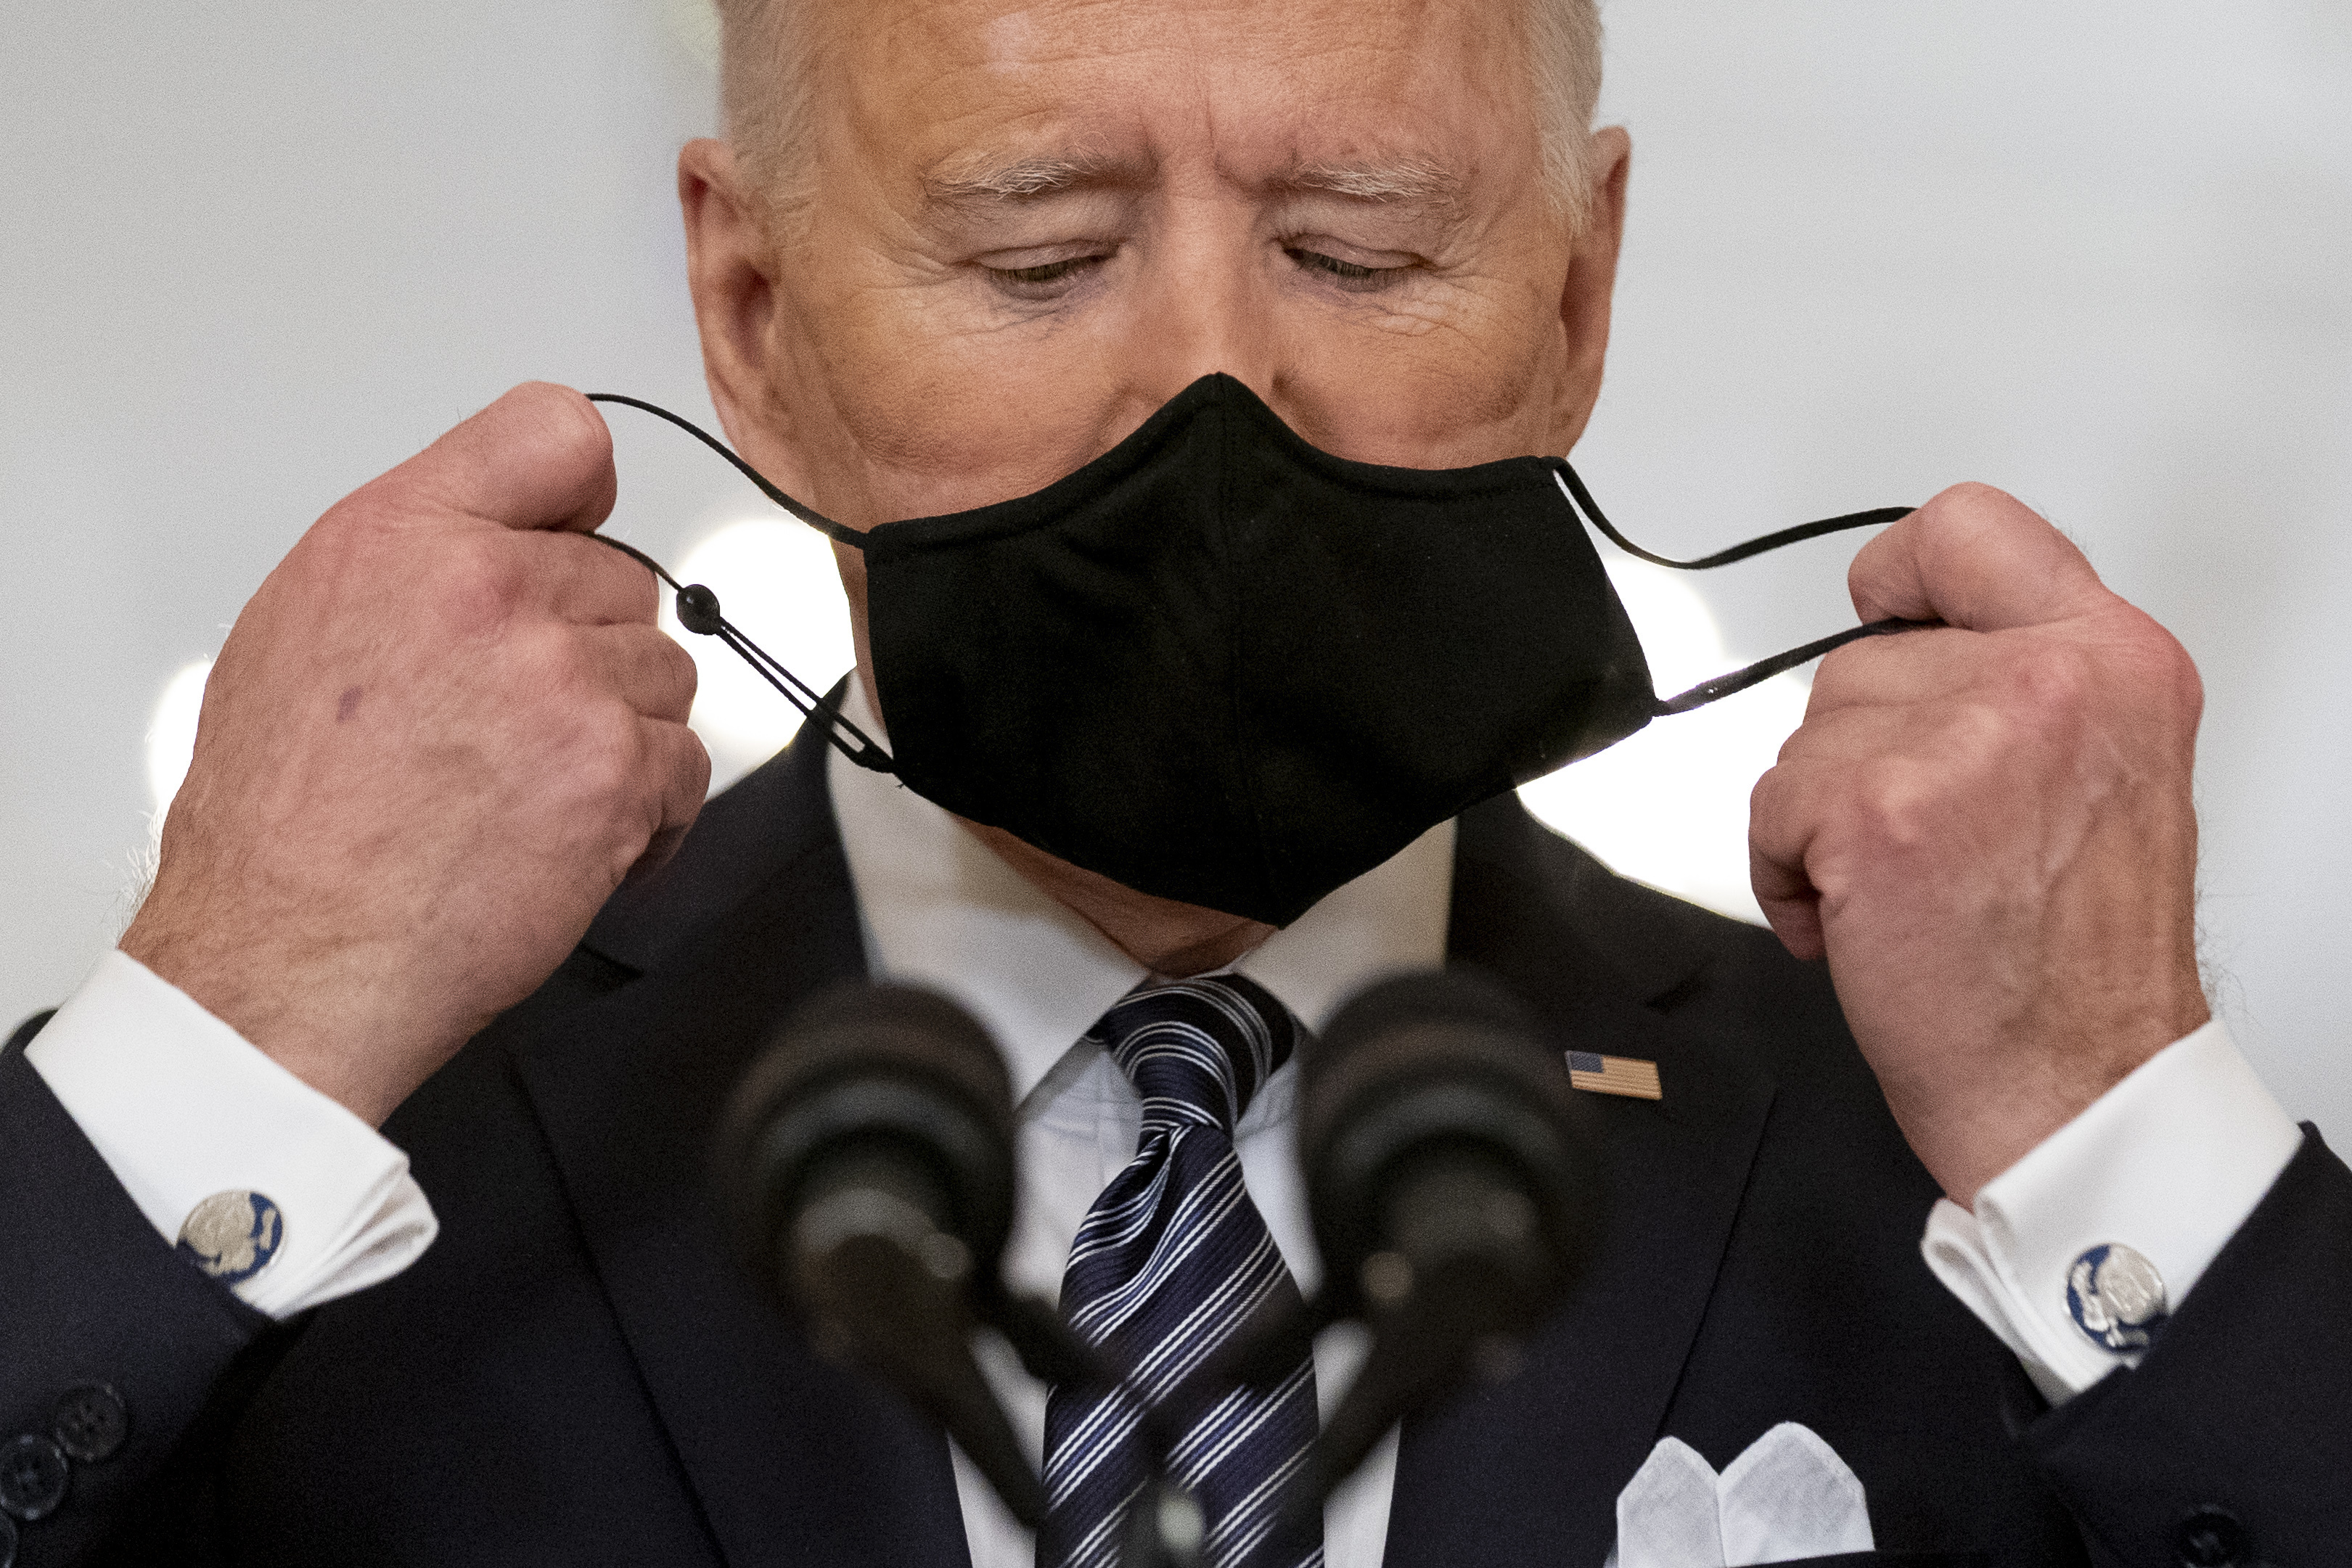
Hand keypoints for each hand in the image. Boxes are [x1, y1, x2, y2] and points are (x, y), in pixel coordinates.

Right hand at [121, 384, 707, 1125]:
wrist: (292, 953)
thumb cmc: (285, 819)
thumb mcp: (307, 628)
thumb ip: (420, 559)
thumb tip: (509, 541)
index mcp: (402, 535)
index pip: (557, 431)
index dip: (580, 495)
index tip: (569, 539)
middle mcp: (489, 588)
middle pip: (623, 579)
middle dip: (588, 652)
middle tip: (513, 725)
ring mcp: (561, 678)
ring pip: (664, 673)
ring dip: (621, 733)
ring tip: (533, 791)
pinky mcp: (614, 769)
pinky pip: (685, 763)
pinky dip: (649, 812)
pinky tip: (574, 842)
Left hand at [1749, 484, 2207, 1203]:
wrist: (2077, 1088)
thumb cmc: (2079, 963)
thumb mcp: (2105, 775)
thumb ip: (2027, 688)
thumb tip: (1917, 649)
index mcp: (2117, 658)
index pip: (1970, 529)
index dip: (1901, 578)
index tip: (1889, 624)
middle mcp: (2050, 680)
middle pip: (1859, 661)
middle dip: (1858, 754)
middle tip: (1923, 843)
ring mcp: (1961, 740)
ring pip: (1808, 737)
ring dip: (1820, 820)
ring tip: (1900, 892)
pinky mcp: (1876, 811)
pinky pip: (1769, 808)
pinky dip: (1785, 873)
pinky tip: (1857, 923)